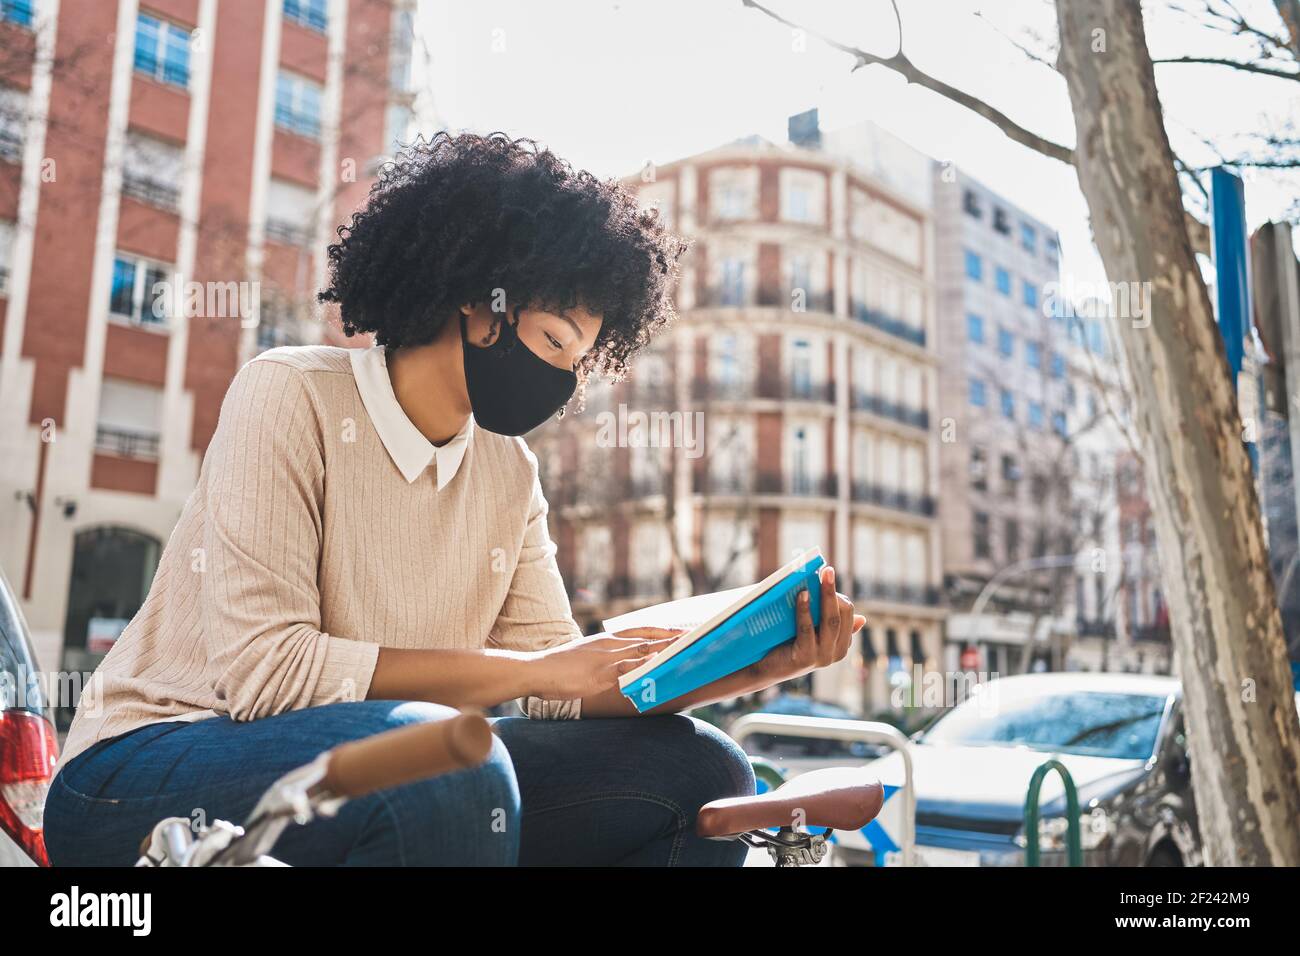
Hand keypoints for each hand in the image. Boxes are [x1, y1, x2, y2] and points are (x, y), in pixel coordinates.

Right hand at [528, 628, 680, 699]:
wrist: (537, 670)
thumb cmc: (559, 668)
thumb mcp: (586, 659)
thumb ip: (606, 661)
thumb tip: (622, 666)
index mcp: (607, 640)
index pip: (642, 630)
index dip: (664, 630)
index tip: (684, 630)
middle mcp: (610, 644)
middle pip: (649, 635)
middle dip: (674, 635)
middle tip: (698, 634)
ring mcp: (606, 657)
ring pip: (643, 648)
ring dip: (667, 646)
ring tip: (688, 644)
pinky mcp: (600, 672)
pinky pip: (626, 666)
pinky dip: (643, 662)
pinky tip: (658, 660)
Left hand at [752, 566, 865, 685]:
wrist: (765, 667)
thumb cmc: (788, 644)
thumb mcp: (814, 632)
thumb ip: (831, 624)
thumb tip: (862, 619)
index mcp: (841, 644)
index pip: (848, 613)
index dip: (838, 594)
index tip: (827, 574)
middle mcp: (836, 653)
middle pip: (841, 615)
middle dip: (833, 591)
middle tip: (827, 570)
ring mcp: (822, 657)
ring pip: (830, 621)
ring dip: (825, 597)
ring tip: (817, 579)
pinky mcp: (806, 659)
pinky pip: (808, 629)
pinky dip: (805, 610)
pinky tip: (802, 595)